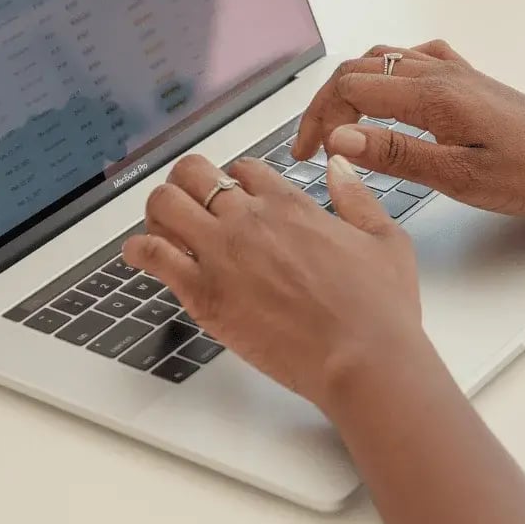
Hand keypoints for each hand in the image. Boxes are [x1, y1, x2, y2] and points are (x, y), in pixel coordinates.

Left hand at [121, 153, 430, 409]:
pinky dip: (139, 249)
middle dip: (187, 183)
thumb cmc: (380, 308)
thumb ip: (357, 197)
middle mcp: (250, 220)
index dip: (235, 179)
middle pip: (194, 174)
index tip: (233, 196)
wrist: (362, 358)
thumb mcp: (385, 239)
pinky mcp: (202, 293)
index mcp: (290, 205)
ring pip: (164, 204)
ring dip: (159, 211)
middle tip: (188, 202)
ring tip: (163, 228)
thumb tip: (339, 165)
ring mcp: (221, 254)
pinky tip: (141, 254)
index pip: (243, 169)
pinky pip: (152, 254)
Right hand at [293, 39, 524, 218]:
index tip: (305, 153)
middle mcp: (442, 74)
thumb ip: (397, 154)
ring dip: (351, 86)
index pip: (350, 90)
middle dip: (325, 104)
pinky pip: (414, 59)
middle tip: (311, 144)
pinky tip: (389, 96)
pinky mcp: (470, 80)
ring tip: (339, 123)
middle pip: (359, 70)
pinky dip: (385, 73)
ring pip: (383, 60)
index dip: (317, 120)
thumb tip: (342, 136)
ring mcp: (457, 73)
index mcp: (434, 96)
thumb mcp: (460, 178)